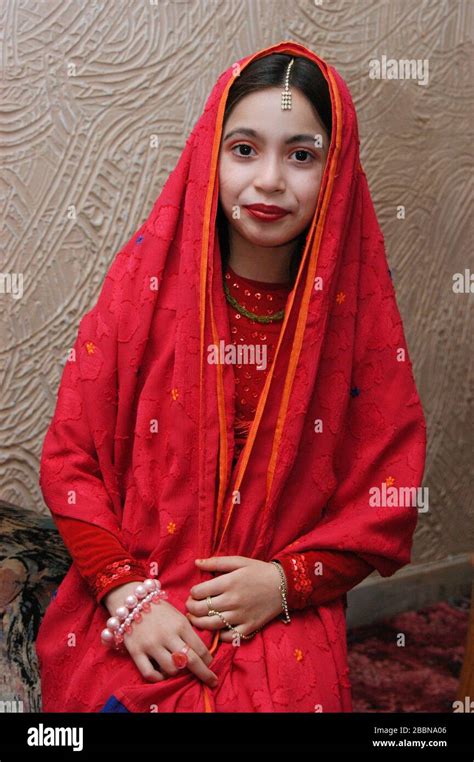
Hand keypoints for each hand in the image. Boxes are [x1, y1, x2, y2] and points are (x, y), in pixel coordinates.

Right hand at [103, 581, 217, 686]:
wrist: (132, 600)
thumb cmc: (160, 610)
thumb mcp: (178, 616)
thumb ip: (189, 633)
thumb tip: (202, 654)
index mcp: (180, 624)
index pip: (200, 648)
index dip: (208, 660)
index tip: (211, 665)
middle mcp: (167, 635)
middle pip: (190, 661)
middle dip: (204, 673)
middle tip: (212, 682)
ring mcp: (151, 644)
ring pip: (171, 669)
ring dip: (177, 672)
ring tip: (177, 667)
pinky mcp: (136, 652)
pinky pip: (150, 674)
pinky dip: (159, 678)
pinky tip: (162, 674)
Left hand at [185, 556, 283, 641]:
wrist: (284, 585)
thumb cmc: (259, 571)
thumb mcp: (239, 561)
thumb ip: (216, 562)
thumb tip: (197, 563)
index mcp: (228, 582)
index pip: (199, 592)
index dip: (192, 593)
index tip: (193, 593)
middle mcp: (232, 601)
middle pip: (201, 610)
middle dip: (191, 608)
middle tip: (190, 606)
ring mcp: (240, 616)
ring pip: (211, 625)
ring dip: (198, 623)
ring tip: (194, 619)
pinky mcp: (249, 627)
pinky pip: (229, 637)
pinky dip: (219, 635)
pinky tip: (215, 629)